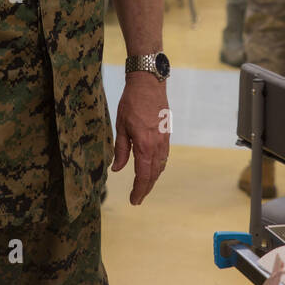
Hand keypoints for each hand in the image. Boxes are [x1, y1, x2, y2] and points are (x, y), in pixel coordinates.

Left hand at [111, 73, 169, 204]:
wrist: (148, 84)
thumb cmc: (131, 103)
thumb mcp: (121, 127)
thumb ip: (121, 150)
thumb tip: (117, 170)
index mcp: (144, 145)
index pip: (143, 175)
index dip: (139, 190)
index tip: (134, 201)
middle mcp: (157, 145)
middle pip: (154, 174)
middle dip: (146, 188)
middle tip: (137, 199)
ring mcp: (164, 140)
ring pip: (161, 166)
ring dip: (153, 178)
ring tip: (144, 187)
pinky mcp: (167, 134)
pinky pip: (164, 156)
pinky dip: (158, 167)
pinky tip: (153, 169)